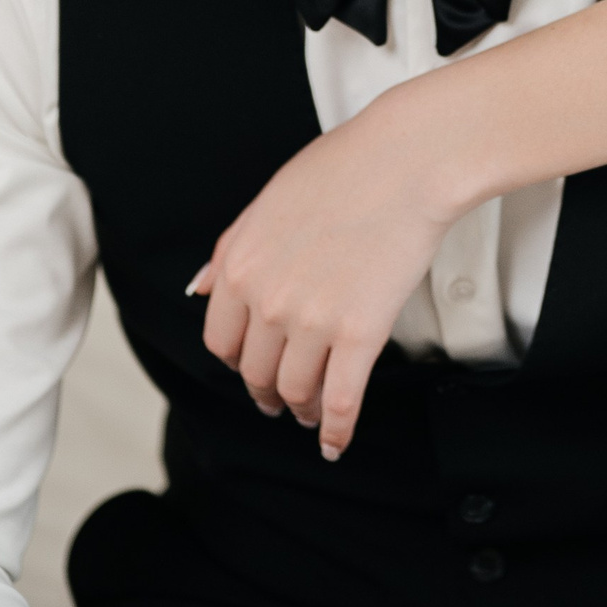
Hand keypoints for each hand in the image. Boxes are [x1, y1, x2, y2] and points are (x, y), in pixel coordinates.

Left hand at [191, 85, 459, 453]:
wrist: (406, 162)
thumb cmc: (344, 168)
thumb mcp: (266, 201)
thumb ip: (230, 249)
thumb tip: (200, 289)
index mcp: (239, 266)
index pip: (222, 342)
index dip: (239, 361)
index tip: (254, 367)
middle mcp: (267, 301)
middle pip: (256, 373)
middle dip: (268, 392)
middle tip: (283, 399)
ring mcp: (313, 321)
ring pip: (296, 392)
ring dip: (303, 411)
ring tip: (313, 414)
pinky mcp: (360, 334)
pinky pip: (342, 400)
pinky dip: (337, 431)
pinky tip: (336, 444)